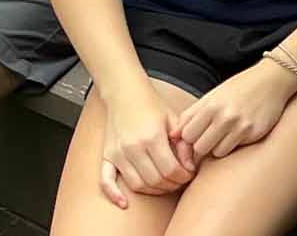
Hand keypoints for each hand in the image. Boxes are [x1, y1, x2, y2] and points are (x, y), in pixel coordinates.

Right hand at [99, 81, 195, 206]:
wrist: (125, 93)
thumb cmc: (151, 104)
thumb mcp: (173, 119)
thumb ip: (183, 142)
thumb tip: (190, 164)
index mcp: (152, 136)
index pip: (170, 169)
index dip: (184, 176)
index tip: (189, 173)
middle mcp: (133, 147)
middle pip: (155, 180)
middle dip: (172, 184)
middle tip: (180, 179)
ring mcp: (118, 153)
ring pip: (137, 185)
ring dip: (153, 190)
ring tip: (165, 184)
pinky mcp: (107, 156)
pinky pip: (106, 182)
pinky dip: (114, 195)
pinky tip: (124, 203)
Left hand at [174, 57, 296, 160]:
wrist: (273, 79)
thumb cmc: (239, 88)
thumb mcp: (213, 96)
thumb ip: (192, 115)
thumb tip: (172, 137)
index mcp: (210, 105)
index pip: (186, 135)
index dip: (188, 139)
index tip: (195, 136)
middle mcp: (223, 116)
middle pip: (198, 147)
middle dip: (201, 146)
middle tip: (209, 138)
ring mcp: (239, 125)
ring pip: (214, 153)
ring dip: (216, 148)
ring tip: (223, 135)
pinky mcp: (252, 133)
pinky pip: (231, 150)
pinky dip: (231, 146)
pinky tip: (237, 134)